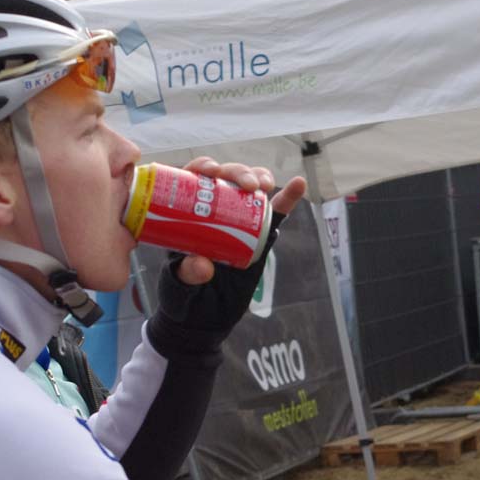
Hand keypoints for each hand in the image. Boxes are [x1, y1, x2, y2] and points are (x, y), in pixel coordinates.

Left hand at [170, 157, 306, 285]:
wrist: (207, 312)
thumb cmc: (185, 291)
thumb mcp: (179, 282)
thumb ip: (188, 273)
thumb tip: (204, 266)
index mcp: (188, 211)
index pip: (194, 179)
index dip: (203, 167)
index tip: (212, 172)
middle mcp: (215, 207)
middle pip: (227, 178)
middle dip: (239, 173)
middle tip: (248, 185)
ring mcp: (241, 218)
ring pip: (251, 188)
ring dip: (260, 178)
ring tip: (266, 185)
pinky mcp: (261, 232)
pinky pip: (276, 212)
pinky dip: (288, 197)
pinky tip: (299, 184)